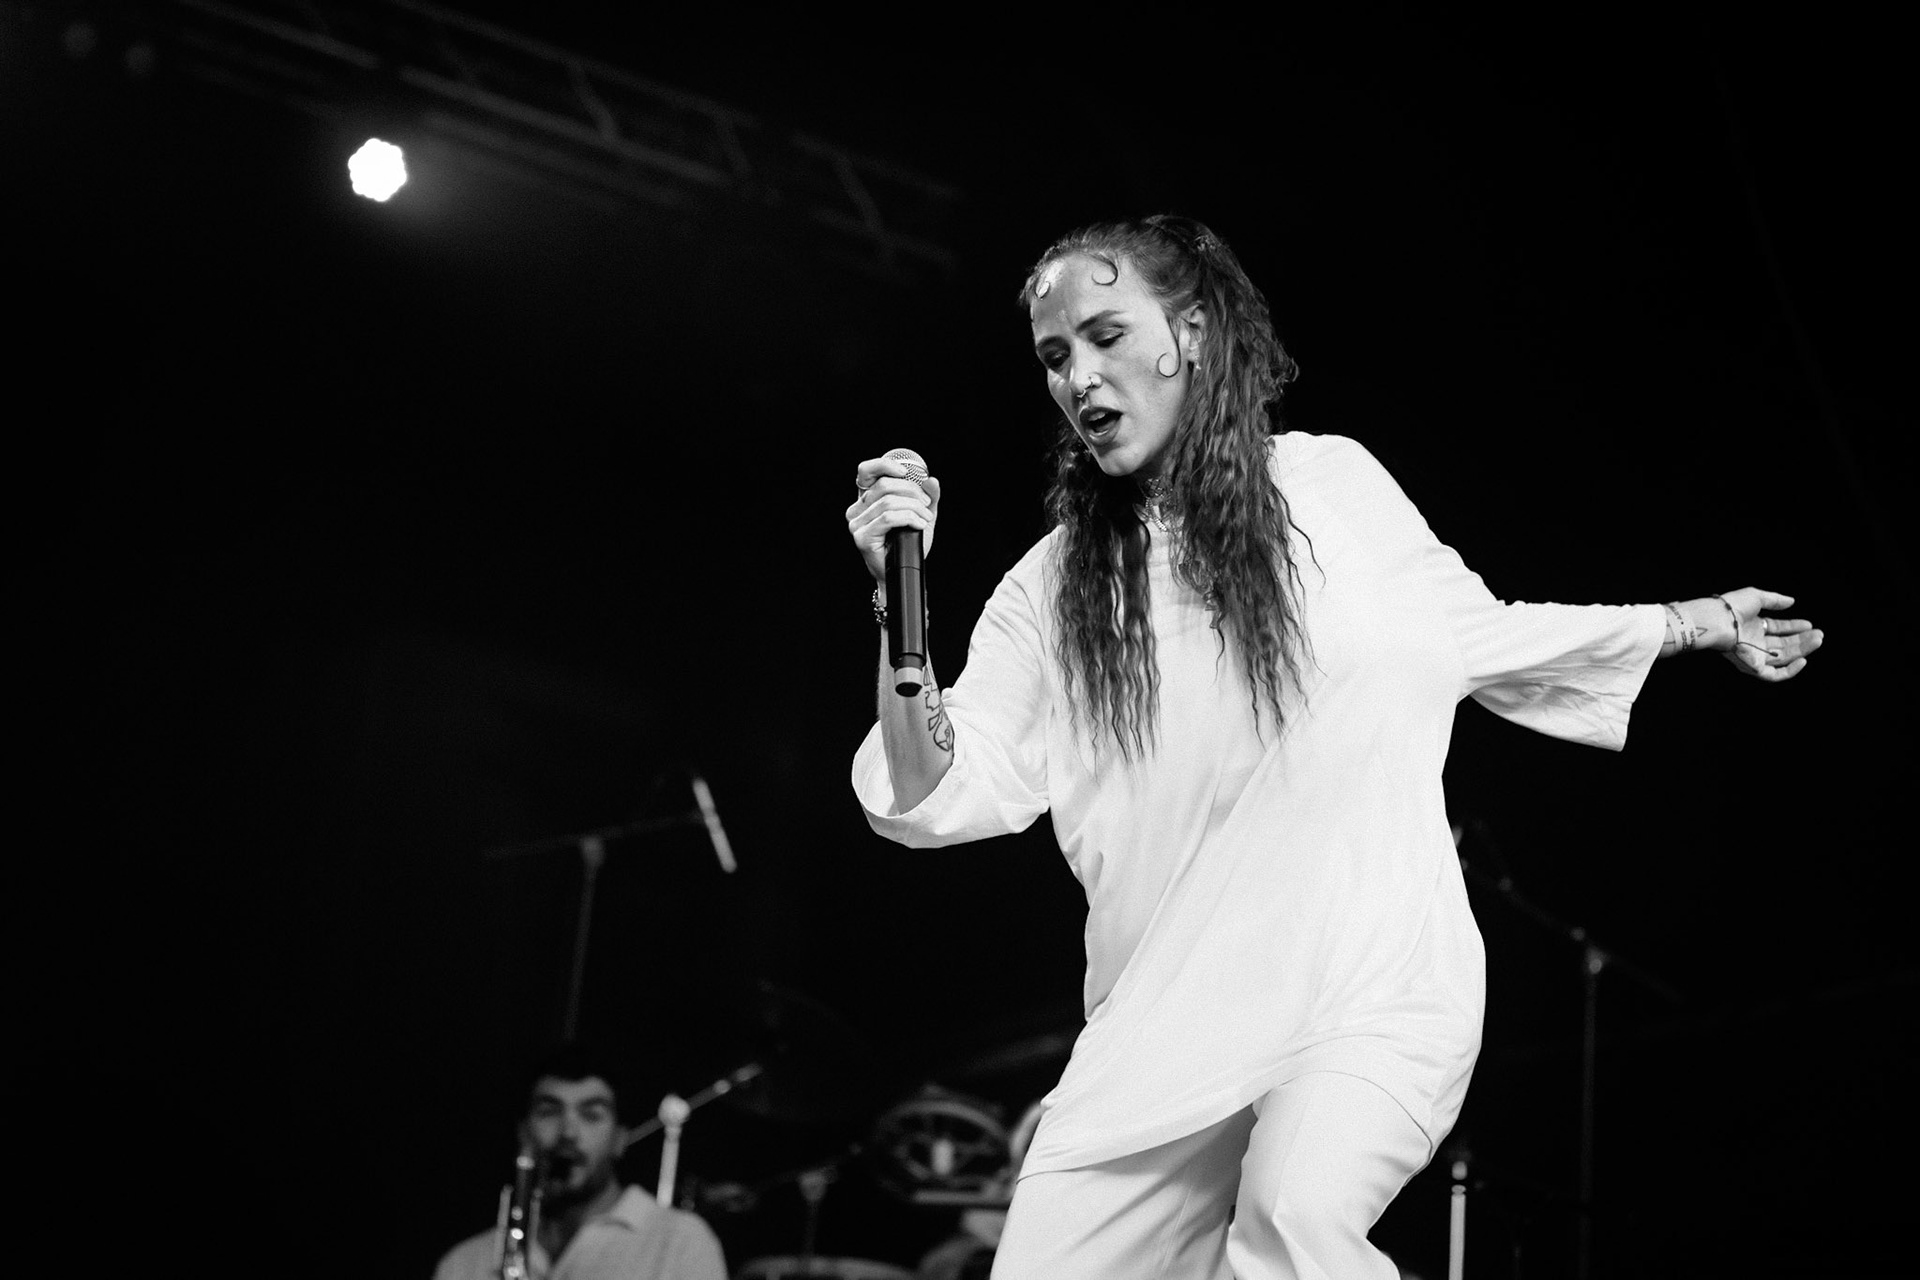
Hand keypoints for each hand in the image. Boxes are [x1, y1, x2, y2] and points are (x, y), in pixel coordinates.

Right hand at [846, 456, 940, 583]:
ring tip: (926, 518)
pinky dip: (909, 518)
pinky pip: (888, 518)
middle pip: (885, 485)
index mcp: (867, 499)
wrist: (904, 570)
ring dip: (914, 508)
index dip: (884, 465)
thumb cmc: (908, 543)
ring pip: (889, 502)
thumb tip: (932, 480)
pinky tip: (919, 525)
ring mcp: (857, 523)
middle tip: (927, 504)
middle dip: (912, 491)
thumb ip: (928, 498)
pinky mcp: (862, 536)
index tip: (904, 471)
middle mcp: (857, 509)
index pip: (866, 472)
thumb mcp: (922, 515)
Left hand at [1717, 587, 1822, 681]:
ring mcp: (1754, 655)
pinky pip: (1774, 675)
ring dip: (1802, 650)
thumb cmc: (1731, 607)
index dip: (1794, 627)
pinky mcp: (1752, 667)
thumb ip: (1775, 600)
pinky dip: (1790, 671)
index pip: (1777, 629)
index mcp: (1752, 626)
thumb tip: (1792, 601)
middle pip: (1783, 644)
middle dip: (1802, 640)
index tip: (1809, 624)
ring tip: (1818, 640)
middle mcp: (1753, 642)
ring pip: (1783, 657)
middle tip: (1819, 635)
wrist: (1717, 621)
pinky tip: (1803, 660)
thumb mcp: (1756, 598)